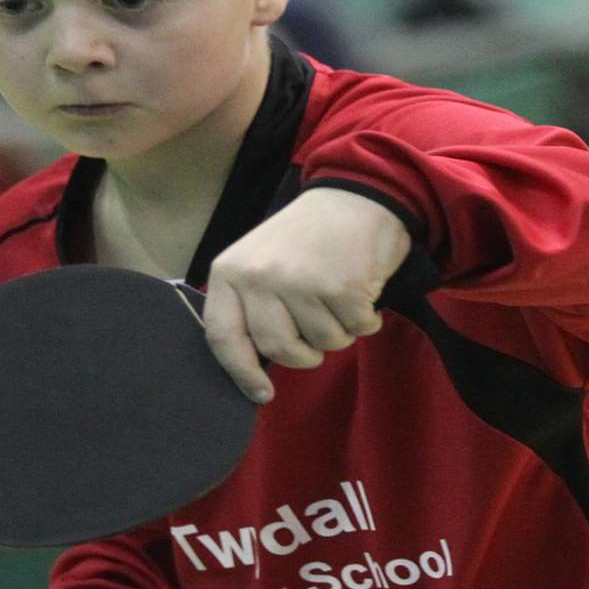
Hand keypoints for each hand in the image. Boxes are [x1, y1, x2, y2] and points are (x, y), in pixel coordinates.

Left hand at [205, 188, 412, 402]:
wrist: (358, 195)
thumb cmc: (307, 237)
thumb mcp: (260, 261)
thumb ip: (250, 305)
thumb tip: (251, 365)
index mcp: (230, 271)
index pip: (222, 338)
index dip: (241, 373)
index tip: (261, 393)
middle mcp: (260, 277)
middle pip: (278, 349)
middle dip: (304, 353)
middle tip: (317, 332)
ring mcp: (300, 283)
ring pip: (322, 344)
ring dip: (339, 331)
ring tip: (339, 296)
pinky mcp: (341, 288)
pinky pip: (356, 330)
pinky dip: (366, 320)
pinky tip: (362, 291)